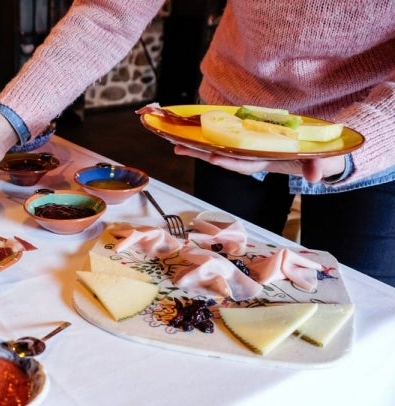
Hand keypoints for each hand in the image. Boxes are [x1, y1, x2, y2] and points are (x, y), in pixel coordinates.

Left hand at [173, 145, 345, 182]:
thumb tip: (314, 176)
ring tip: (176, 144)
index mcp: (270, 161)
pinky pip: (225, 141)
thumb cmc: (321, 158)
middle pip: (225, 157)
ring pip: (221, 150)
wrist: (320, 155)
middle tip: (179, 148)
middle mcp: (255, 158)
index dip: (231, 161)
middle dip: (203, 154)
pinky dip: (209, 139)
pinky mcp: (249, 142)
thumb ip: (319, 167)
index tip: (214, 158)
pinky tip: (191, 136)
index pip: (246, 163)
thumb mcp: (324, 162)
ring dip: (198, 148)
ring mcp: (250, 151)